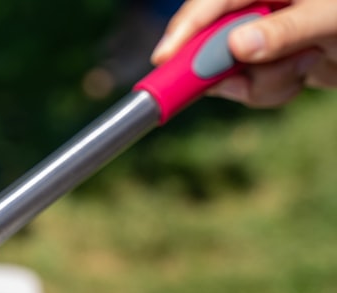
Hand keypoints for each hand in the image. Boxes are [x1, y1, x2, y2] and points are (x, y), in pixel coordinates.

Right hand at [151, 0, 336, 105]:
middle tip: (235, 82)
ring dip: (262, 82)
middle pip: (211, 40)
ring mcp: (266, 36)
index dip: (185, 30)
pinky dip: (273, 91)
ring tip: (304, 67)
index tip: (164, 60)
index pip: (211, 2)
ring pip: (232, 71)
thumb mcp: (331, 17)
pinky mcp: (274, 62)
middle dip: (227, 66)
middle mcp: (261, 6)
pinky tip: (305, 75)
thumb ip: (284, 29)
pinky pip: (253, 87)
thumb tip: (237, 46)